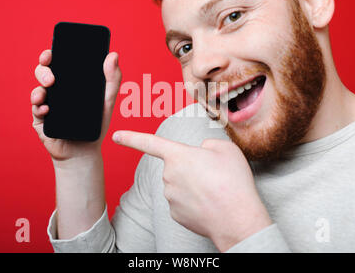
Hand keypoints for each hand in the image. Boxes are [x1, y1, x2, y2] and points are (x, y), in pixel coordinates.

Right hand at [31, 49, 121, 163]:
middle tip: (52, 76)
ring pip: (36, 91)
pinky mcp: (41, 122)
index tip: (51, 52)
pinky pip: (35, 111)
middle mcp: (55, 91)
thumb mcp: (108, 100)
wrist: (86, 151)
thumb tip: (114, 54)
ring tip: (48, 89)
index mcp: (69, 83)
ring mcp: (46, 105)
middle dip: (43, 70)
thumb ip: (112, 78)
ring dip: (39, 88)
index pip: (57, 63)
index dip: (50, 55)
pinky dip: (39, 108)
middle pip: (43, 73)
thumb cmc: (96, 124)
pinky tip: (46, 108)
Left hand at [112, 130, 271, 251]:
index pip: (150, 143)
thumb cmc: (233, 182)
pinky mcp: (175, 214)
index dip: (132, 137)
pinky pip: (182, 202)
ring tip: (215, 190)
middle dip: (191, 168)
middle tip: (214, 175)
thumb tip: (202, 152)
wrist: (237, 219)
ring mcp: (170, 197)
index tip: (117, 136)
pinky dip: (194, 201)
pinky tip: (209, 203)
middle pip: (177, 166)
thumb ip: (209, 144)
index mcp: (178, 156)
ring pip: (180, 184)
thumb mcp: (226, 149)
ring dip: (194, 185)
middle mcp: (168, 176)